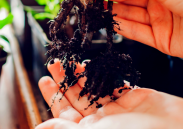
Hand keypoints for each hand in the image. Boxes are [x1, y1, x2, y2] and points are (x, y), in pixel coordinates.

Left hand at [37, 61, 182, 128]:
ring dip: (81, 74)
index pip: (65, 115)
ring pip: (95, 89)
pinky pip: (116, 83)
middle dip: (64, 81)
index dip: (54, 97)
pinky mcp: (138, 98)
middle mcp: (104, 123)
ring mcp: (121, 111)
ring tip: (68, 60)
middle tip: (54, 63)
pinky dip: (104, 73)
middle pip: (78, 99)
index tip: (44, 80)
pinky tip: (94, 64)